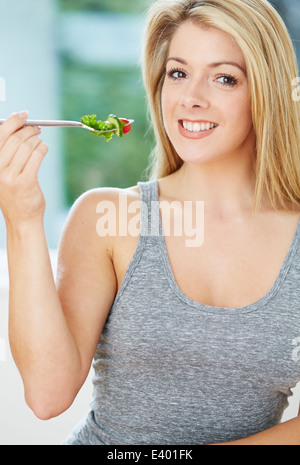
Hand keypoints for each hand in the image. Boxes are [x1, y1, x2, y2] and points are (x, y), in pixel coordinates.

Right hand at [0, 112, 48, 227]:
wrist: (22, 220)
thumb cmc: (14, 194)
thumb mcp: (3, 173)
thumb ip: (7, 153)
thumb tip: (18, 126)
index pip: (0, 135)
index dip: (13, 121)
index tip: (23, 114)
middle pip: (15, 139)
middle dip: (28, 130)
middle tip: (37, 128)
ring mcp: (10, 177)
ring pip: (27, 147)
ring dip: (36, 139)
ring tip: (39, 140)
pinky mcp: (25, 182)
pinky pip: (37, 156)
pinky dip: (42, 148)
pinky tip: (44, 148)